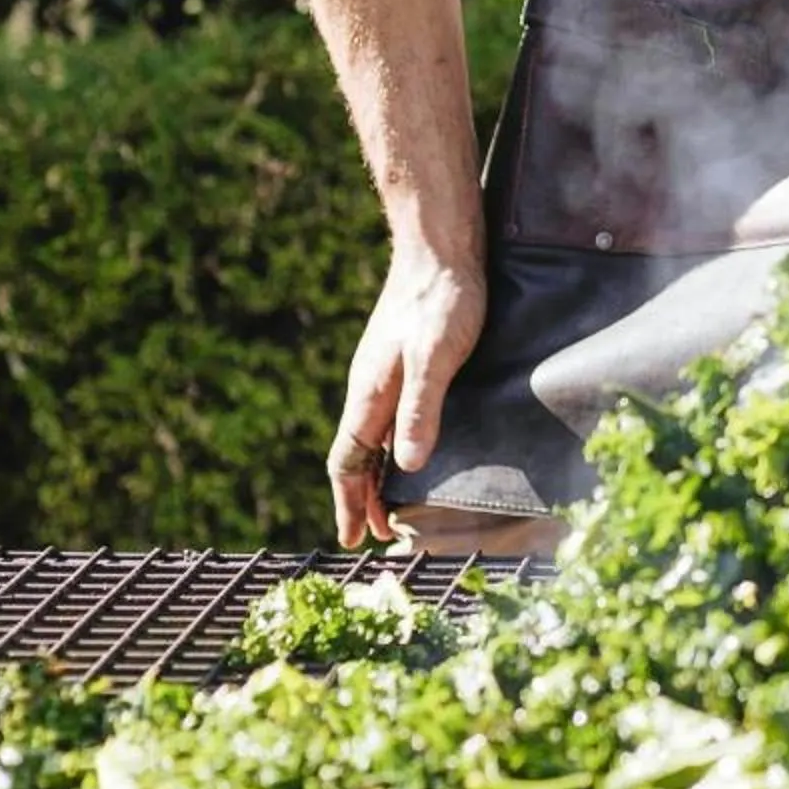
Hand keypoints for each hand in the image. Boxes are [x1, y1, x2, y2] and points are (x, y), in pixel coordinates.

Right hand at [327, 250, 485, 547]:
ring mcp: (383, 374)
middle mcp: (369, 388)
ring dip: (375, 474)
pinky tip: (406, 448)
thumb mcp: (436, 357)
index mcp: (369, 394)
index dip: (350, 503)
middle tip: (373, 535)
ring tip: (389, 505)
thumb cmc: (441, 300)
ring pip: (369, 437)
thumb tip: (405, 466)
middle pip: (355, 455)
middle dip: (360, 498)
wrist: (440, 248)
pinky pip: (385, 417)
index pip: (348, 462)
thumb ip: (420, 410)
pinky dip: (389, 446)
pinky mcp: (401, 361)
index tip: (352, 540)